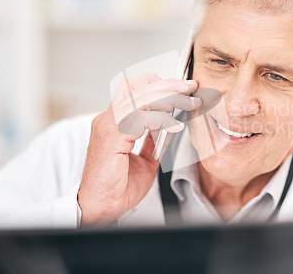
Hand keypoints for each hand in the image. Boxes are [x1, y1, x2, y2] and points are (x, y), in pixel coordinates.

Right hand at [77, 74, 199, 225]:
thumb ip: (155, 141)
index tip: (184, 89)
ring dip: (170, 97)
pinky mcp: (111, 136)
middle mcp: (109, 119)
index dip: (160, 85)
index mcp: (115, 122)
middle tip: (191, 87)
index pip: (136, 90)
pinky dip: (162, 118)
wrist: (101, 207)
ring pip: (141, 97)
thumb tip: (171, 125)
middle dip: (169, 84)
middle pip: (139, 87)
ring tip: (190, 102)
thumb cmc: (118, 187)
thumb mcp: (145, 160)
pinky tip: (176, 126)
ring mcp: (108, 125)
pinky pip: (140, 117)